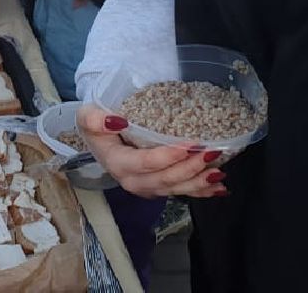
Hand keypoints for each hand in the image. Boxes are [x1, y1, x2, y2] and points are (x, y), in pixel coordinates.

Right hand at [77, 104, 227, 199]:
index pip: (145, 163)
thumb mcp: (88, 116)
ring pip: (175, 189)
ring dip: (199, 183)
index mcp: (117, 163)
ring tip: (219, 173)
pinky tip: (219, 188)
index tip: (191, 144)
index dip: (169, 156)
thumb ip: (95, 118)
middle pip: (164, 179)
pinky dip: (201, 191)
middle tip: (211, 154)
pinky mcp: (157, 188)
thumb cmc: (97, 125)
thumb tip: (116, 120)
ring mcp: (146, 187)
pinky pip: (180, 191)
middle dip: (190, 169)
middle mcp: (132, 181)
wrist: (99, 138)